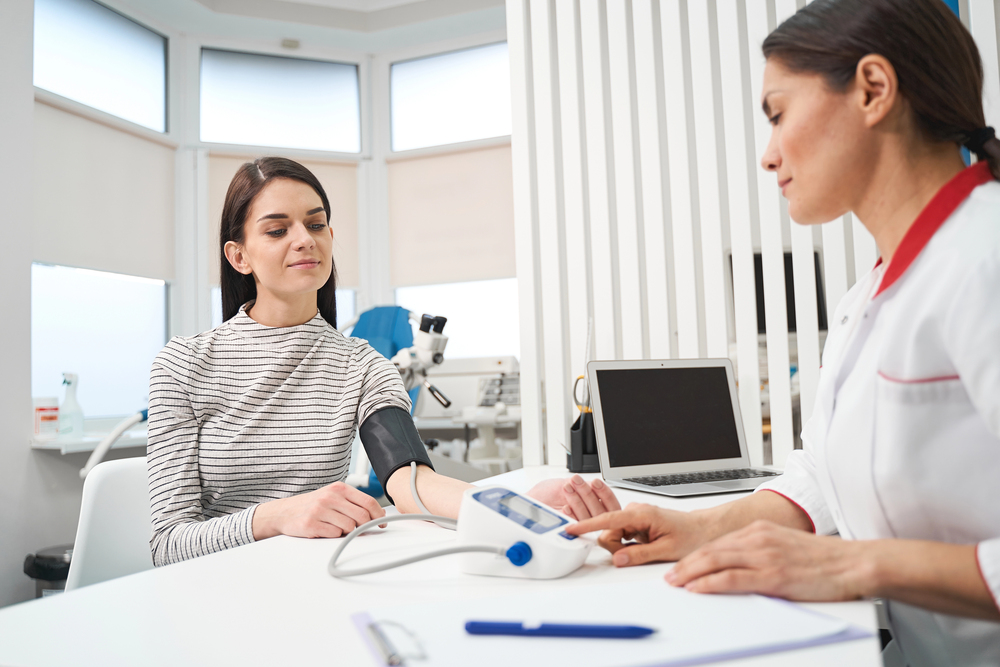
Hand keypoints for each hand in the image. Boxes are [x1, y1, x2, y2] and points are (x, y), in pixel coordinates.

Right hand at [252, 481, 385, 539]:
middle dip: (363, 526)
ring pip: (349, 527)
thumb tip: (379, 513)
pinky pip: (334, 534)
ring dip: (346, 532)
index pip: (368, 502)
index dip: (378, 515)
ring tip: (335, 527)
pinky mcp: (311, 524)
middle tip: (358, 530)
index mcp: (339, 488)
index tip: (381, 523)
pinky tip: (325, 530)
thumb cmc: (312, 505)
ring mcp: (320, 510)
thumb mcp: (333, 497)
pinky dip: (333, 536)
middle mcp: (330, 497)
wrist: (283, 512)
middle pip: (362, 516)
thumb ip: (354, 502)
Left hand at [526, 475, 620, 519]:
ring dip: (578, 501)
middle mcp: (590, 516)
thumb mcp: (568, 483)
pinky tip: (565, 507)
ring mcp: (582, 526)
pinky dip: (571, 516)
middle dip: (587, 493)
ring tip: (567, 488)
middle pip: (600, 511)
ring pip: (589, 518)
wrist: (532, 500)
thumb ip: (585, 486)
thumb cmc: (548, 492)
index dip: (604, 493)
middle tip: (576, 481)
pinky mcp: (571, 533)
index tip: (595, 483)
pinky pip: (577, 527)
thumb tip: (597, 485)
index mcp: (595, 504)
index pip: (609, 503)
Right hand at [564, 503, 711, 565]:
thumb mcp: (666, 550)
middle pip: (608, 532)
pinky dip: (627, 544)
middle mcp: (636, 511)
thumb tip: (617, 559)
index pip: (608, 519)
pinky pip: (622, 535)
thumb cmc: (691, 535)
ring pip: (614, 535)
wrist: (704, 529)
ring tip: (647, 548)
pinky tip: (643, 546)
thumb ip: (639, 555)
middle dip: (616, 547)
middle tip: (636, 554)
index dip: (587, 525)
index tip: (571, 528)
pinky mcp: (637, 523)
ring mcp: (635, 516)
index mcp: (641, 514)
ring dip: (624, 546)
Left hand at [667, 520, 868, 600]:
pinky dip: (710, 583)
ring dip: (691, 573)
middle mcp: (759, 538)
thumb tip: (739, 566)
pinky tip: (697, 588)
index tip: (681, 566)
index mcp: (761, 530)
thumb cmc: (824, 560)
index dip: (696, 556)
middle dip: (686, 564)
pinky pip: (732, 578)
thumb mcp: (785, 547)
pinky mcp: (773, 575)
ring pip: (716, 561)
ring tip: (676, 583)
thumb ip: (761, 552)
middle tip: (670, 577)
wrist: (854, 563)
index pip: (718, 543)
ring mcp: (765, 555)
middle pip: (711, 550)